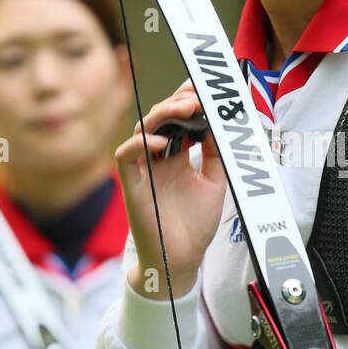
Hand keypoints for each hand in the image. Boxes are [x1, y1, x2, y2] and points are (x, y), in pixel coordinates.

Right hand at [115, 80, 226, 299]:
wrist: (182, 260)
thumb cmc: (195, 225)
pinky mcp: (131, 184)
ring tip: (184, 108)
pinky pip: (125, 156)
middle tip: (196, 96)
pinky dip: (139, 143)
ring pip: (141, 130)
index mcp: (177, 156)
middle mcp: (158, 159)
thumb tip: (222, 121)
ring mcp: (143, 170)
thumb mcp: (215, 182)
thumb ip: (217, 153)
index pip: (177, 119)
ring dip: (161, 115)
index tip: (203, 89)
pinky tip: (159, 140)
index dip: (186, 100)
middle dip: (176, 102)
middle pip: (159, 118)